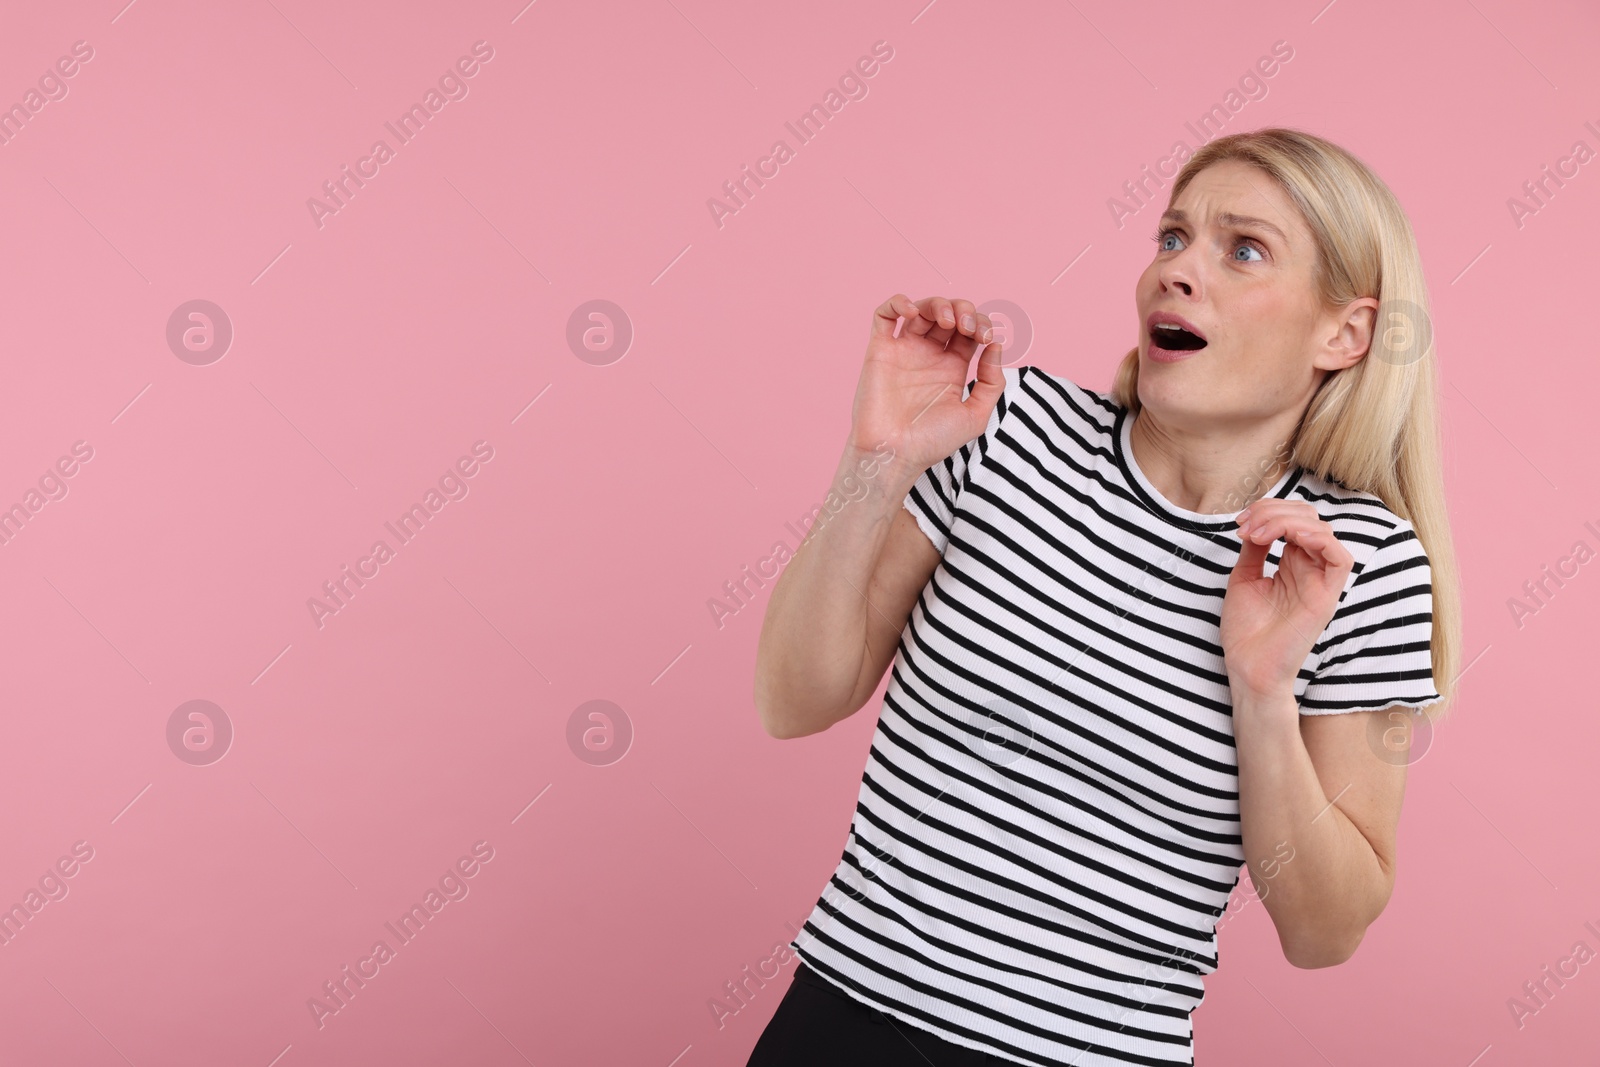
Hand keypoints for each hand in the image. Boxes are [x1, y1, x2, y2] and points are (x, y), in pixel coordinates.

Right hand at [848, 294, 1003, 471]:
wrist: (895, 454)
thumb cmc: (932, 442)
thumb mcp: (975, 416)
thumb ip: (992, 382)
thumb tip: (996, 346)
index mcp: (951, 368)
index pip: (969, 332)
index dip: (981, 325)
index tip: (987, 338)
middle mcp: (928, 356)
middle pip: (948, 315)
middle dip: (964, 311)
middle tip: (968, 327)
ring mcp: (904, 351)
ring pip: (921, 309)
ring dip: (938, 304)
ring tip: (948, 320)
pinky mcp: (880, 350)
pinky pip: (885, 315)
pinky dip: (898, 303)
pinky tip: (913, 311)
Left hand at [1220, 500, 1354, 699]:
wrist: (1248, 667)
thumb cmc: (1246, 631)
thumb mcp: (1244, 578)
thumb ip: (1255, 548)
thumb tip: (1257, 522)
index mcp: (1292, 564)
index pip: (1295, 520)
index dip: (1268, 510)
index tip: (1240, 523)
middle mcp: (1310, 570)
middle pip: (1309, 519)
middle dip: (1274, 511)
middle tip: (1246, 526)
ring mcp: (1320, 583)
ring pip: (1323, 531)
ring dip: (1287, 522)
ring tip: (1257, 534)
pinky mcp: (1326, 597)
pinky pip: (1340, 559)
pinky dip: (1318, 539)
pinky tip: (1289, 540)